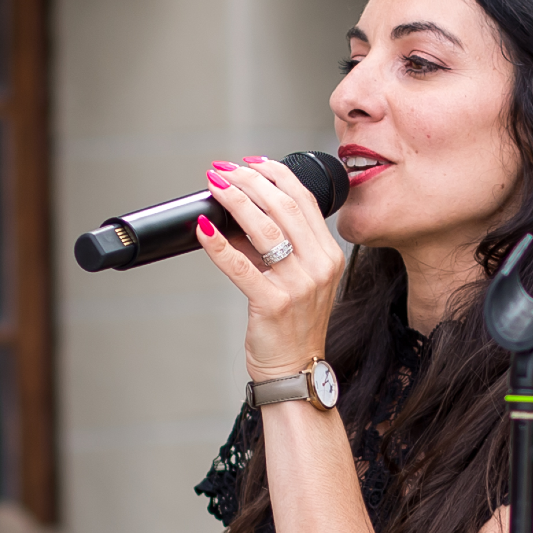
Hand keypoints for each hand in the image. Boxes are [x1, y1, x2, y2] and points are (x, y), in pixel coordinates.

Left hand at [193, 157, 344, 382]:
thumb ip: (275, 247)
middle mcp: (319, 266)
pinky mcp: (273, 304)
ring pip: (266, 229)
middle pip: (284, 206)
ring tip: (215, 185)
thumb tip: (237, 215)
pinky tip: (203, 229)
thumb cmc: (293, 324)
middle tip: (224, 169)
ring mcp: (299, 285)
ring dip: (235, 200)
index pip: (304, 200)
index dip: (276, 174)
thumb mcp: (297, 279)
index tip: (252, 162)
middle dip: (250, 180)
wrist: (296, 370)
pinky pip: (242, 266)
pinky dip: (219, 245)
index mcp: (329, 255)